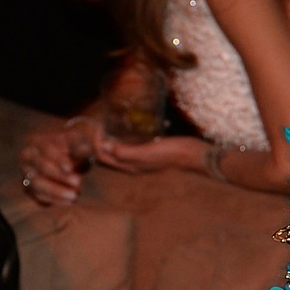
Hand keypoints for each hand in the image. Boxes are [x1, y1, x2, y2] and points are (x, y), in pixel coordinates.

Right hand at [19, 118, 104, 206]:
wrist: (67, 159)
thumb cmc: (72, 147)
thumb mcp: (78, 142)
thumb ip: (81, 146)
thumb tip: (87, 151)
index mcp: (37, 141)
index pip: (46, 150)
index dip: (58, 159)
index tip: (70, 167)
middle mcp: (27, 157)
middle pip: (41, 167)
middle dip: (60, 176)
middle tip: (78, 182)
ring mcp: (26, 173)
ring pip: (36, 184)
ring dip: (56, 191)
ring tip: (74, 195)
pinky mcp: (30, 188)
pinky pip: (38, 196)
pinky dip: (53, 200)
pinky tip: (69, 201)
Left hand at [93, 134, 210, 175]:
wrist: (193, 154)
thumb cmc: (170, 153)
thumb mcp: (146, 152)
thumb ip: (125, 152)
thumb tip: (104, 147)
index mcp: (130, 166)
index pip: (103, 156)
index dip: (96, 143)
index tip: (99, 126)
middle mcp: (133, 164)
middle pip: (109, 154)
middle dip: (102, 140)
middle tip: (103, 123)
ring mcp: (142, 158)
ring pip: (120, 149)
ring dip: (113, 138)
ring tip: (112, 123)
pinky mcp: (150, 151)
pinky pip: (132, 144)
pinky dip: (127, 136)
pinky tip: (131, 126)